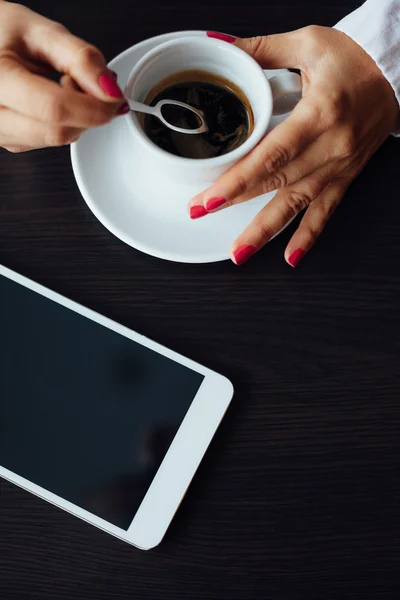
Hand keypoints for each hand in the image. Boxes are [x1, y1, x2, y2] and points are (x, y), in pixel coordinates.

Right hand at [0, 1, 128, 151]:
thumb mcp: (40, 31)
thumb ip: (80, 58)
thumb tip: (109, 89)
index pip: (54, 109)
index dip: (93, 106)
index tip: (114, 97)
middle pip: (59, 131)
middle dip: (88, 112)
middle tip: (90, 84)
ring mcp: (1, 133)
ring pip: (58, 140)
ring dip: (77, 118)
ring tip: (66, 84)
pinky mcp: (12, 142)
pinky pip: (51, 142)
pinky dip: (65, 123)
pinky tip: (56, 99)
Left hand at [189, 28, 398, 266]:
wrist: (397, 73)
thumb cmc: (357, 59)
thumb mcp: (309, 42)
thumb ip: (261, 49)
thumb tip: (220, 46)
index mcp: (320, 113)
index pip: (271, 155)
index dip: (237, 180)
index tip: (209, 198)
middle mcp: (330, 146)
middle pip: (276, 183)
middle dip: (235, 203)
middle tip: (202, 215)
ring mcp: (338, 166)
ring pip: (297, 205)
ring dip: (265, 231)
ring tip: (239, 253)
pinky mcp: (345, 176)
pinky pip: (326, 212)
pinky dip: (308, 237)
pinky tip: (291, 258)